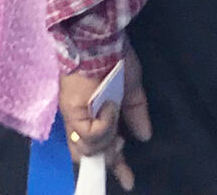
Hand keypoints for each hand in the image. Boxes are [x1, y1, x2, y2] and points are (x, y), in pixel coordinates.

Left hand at [60, 49, 152, 188]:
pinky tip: (110, 109)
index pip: (99, 146)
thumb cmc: (114, 57)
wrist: (100, 38)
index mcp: (94, 113)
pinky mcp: (72, 108)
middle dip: (110, 162)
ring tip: (117, 127)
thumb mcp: (131, 88)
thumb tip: (144, 136)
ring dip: (108, 141)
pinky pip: (90, 132)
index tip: (126, 179)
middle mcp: (81, 117)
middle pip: (90, 153)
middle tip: (123, 165)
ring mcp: (75, 114)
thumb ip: (136, 112)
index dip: (112, 163)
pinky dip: (104, 126)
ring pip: (90, 147)